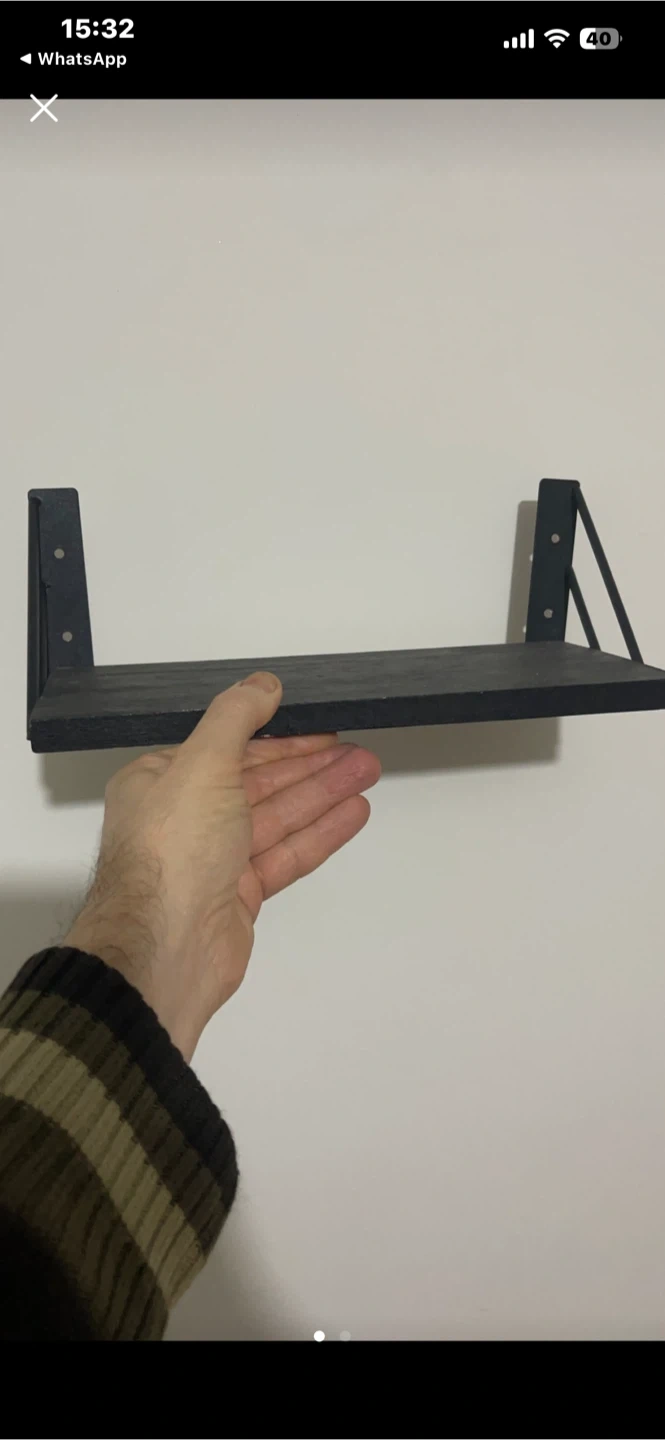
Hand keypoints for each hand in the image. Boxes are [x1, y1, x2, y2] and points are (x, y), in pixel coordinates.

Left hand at [64, 672, 380, 1059]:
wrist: (165, 947)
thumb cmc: (172, 853)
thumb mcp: (203, 763)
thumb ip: (236, 718)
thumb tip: (262, 684)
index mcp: (161, 783)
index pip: (229, 749)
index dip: (279, 737)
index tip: (320, 727)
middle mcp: (185, 819)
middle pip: (259, 782)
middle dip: (311, 765)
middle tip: (359, 751)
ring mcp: (213, 859)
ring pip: (278, 817)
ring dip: (323, 793)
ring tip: (367, 772)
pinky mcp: (239, 894)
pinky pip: (285, 854)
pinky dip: (319, 833)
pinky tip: (352, 813)